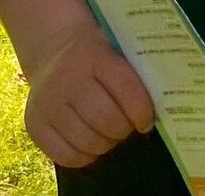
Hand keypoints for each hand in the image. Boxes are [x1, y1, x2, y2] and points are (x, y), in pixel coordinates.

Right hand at [22, 23, 154, 167]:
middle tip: (128, 126)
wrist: (54, 50)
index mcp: (94, 55)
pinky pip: (65, 155)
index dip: (142, 110)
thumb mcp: (116, 48)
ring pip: (87, 141)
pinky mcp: (34, 124)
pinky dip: (84, 155)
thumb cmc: (97, 54)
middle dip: (124, 129)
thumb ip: (137, 70)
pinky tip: (91, 142)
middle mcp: (67, 78)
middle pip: (106, 119)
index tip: (147, 120)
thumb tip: (169, 100)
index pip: (125, 88)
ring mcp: (46, 103)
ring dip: (106, 143)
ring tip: (110, 133)